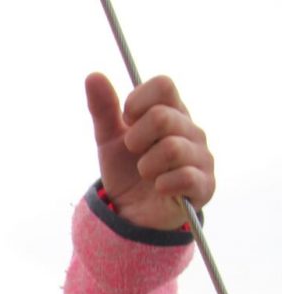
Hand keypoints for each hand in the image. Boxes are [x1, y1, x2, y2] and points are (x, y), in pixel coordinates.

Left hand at [86, 72, 214, 229]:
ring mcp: (202, 156)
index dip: (137, 102)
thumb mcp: (108, 139)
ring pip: (171, 148)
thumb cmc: (125, 171)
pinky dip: (162, 184)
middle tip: (134, 152)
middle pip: (162, 116)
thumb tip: (93, 75)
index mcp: (172, 112)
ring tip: (146, 173)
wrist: (131, 213)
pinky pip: (183, 176)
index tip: (127, 122)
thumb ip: (103, 109)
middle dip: (135, 138)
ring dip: (146, 165)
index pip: (163, 85)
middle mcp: (192, 130)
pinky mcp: (204, 185)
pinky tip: (158, 188)